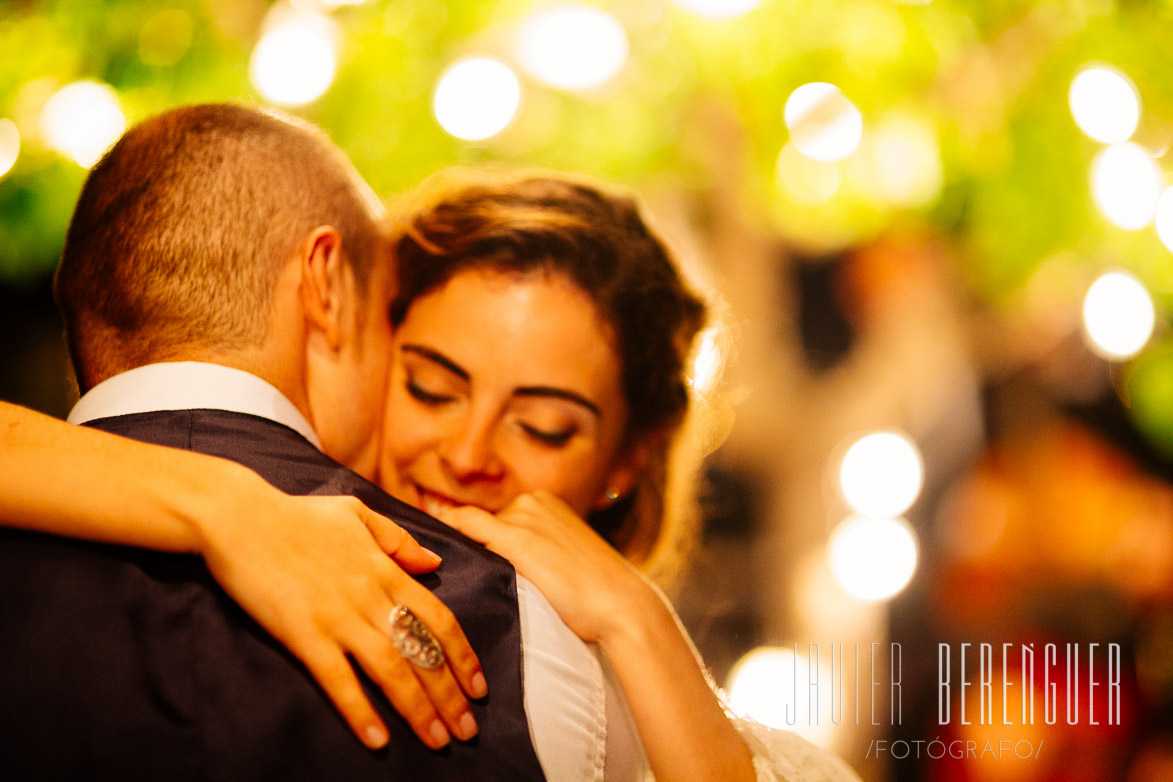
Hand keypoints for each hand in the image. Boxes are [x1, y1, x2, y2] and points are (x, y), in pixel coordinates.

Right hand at [196, 486, 486, 750]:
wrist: (240, 516)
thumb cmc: (298, 515)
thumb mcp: (358, 514)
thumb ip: (399, 541)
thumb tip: (435, 564)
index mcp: (386, 570)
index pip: (439, 618)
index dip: (463, 655)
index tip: (478, 686)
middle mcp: (371, 596)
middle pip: (423, 652)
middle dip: (450, 696)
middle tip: (468, 730)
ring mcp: (338, 616)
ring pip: (391, 669)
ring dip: (418, 710)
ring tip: (438, 740)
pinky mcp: (303, 633)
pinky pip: (339, 680)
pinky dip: (360, 711)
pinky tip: (377, 739)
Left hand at [436, 491, 655, 644]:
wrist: (620, 604)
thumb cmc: (596, 592)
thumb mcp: (565, 558)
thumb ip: (536, 549)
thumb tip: (499, 558)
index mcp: (547, 502)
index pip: (499, 519)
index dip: (481, 541)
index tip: (463, 554)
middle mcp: (532, 501)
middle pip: (485, 525)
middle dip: (476, 549)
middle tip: (463, 576)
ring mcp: (522, 517)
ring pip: (473, 531)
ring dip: (466, 551)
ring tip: (457, 578)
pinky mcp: (514, 537)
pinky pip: (465, 526)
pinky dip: (447, 531)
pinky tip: (432, 546)